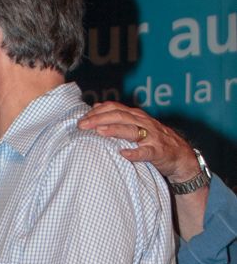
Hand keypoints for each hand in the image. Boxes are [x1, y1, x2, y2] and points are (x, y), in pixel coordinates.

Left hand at [78, 101, 198, 181]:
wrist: (181, 156)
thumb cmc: (153, 140)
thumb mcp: (136, 125)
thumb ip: (118, 116)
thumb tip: (95, 107)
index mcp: (136, 116)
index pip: (115, 108)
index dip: (97, 111)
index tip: (81, 118)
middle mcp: (144, 123)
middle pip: (120, 116)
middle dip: (99, 119)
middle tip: (82, 125)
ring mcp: (152, 137)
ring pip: (132, 130)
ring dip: (115, 130)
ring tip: (99, 131)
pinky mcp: (158, 152)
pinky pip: (146, 152)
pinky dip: (135, 153)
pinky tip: (123, 153)